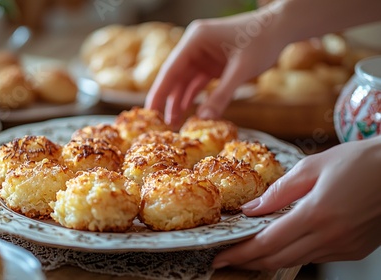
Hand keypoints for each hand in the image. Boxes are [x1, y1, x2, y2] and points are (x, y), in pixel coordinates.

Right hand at [145, 6, 286, 128]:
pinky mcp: (211, 64)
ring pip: (184, 82)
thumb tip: (204, 120)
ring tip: (173, 123)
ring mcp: (202, 55)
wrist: (281, 28)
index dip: (159, 92)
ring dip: (180, 101)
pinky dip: (193, 97)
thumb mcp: (241, 70)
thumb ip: (222, 95)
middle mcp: (194, 46)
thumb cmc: (262, 41)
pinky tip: (187, 112)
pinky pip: (197, 83)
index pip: (171, 69)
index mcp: (195, 39)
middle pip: (174, 77)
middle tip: (159, 123)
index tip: (149, 112)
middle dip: (167, 100)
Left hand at [212, 136, 380, 270]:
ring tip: (249, 252)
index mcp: (317, 213)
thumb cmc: (360, 161)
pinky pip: (316, 257)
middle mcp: (331, 237)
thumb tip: (252, 209)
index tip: (220, 257)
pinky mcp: (354, 250)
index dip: (240, 254)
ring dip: (269, 259)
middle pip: (278, 259)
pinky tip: (283, 244)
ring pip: (296, 261)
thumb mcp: (313, 166)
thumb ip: (279, 191)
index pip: (267, 243)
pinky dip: (294, 253)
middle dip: (248, 262)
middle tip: (228, 259)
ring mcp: (344, 247)